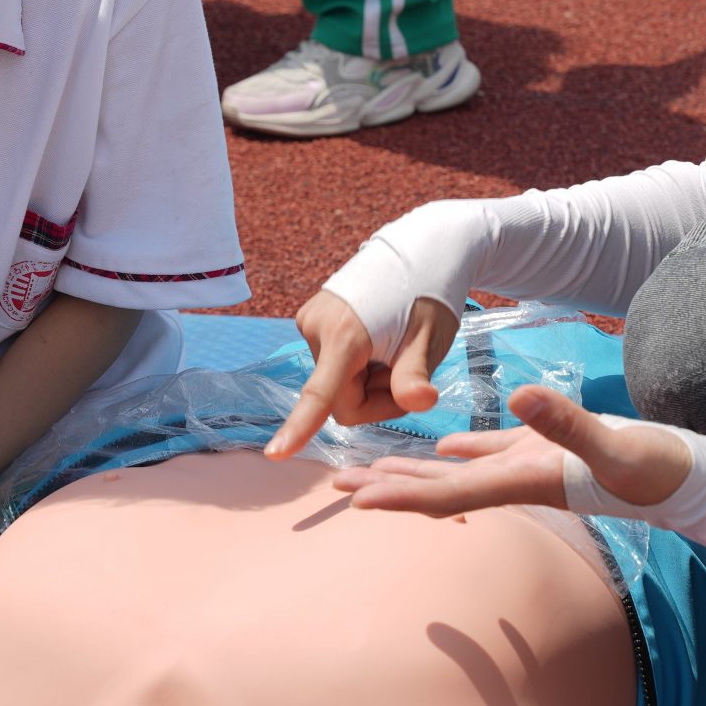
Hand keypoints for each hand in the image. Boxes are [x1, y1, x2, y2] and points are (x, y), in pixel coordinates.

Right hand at [264, 291, 459, 457]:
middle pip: (340, 398)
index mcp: (345, 335)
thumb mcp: (430, 340)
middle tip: (409, 371)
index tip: (275, 454)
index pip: (321, 395)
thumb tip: (420, 402)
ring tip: (394, 347)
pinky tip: (380, 339)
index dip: (300, 427)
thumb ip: (416, 376)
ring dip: (370, 379)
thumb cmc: (428, 297)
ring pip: (338, 383)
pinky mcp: (312, 319)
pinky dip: (360, 364)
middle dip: (376, 397)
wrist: (419, 251)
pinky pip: (334, 365)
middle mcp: (316, 327)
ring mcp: (310, 322)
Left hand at [331, 383, 693, 513]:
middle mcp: (516, 479)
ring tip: (367, 470)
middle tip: (335, 486)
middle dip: (387, 488)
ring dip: (412, 471)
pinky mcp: (546, 451)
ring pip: (458, 470)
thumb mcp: (615, 444)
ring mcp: (529, 465)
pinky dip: (461, 449)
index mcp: (522, 480)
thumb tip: (520, 397)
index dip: (400, 496)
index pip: (447, 493)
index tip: (356, 499)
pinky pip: (492, 452)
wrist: (692, 481)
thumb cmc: (659, 471)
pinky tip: (441, 445)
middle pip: (437, 489)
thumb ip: (567, 424)